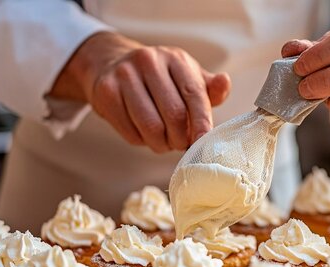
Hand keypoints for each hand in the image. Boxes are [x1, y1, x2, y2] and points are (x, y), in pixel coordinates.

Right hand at [51, 32, 230, 152]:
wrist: (112, 65)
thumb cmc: (161, 79)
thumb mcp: (187, 78)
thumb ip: (209, 89)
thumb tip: (224, 83)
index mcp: (175, 58)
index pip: (194, 94)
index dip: (201, 122)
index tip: (203, 142)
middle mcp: (149, 61)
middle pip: (174, 114)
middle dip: (180, 138)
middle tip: (180, 144)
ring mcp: (124, 75)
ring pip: (151, 127)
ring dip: (161, 144)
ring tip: (164, 142)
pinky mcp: (105, 92)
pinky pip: (130, 132)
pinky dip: (141, 141)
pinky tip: (143, 134)